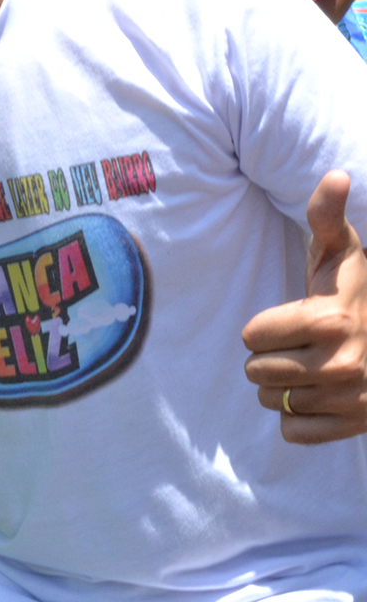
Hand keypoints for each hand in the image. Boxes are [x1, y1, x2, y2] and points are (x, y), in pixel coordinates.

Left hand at [243, 170, 366, 442]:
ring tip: (308, 366)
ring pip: (272, 400)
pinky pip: (293, 431)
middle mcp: (341, 364)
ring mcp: (350, 400)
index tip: (293, 317)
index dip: (265, 326)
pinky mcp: (354, 427)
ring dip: (281, 385)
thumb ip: (326, 216)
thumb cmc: (358, 291)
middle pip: (256, 371)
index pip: (252, 336)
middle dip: (270, 356)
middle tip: (299, 344)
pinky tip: (317, 394)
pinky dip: (298, 416)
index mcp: (329, 320)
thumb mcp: (341, 252)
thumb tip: (336, 174)